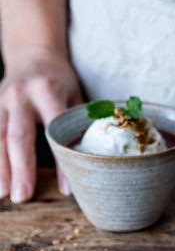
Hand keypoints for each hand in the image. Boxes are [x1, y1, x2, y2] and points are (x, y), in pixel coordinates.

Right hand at [0, 47, 81, 201]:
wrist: (33, 54)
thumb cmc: (61, 81)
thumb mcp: (76, 96)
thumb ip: (80, 125)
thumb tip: (91, 164)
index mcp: (47, 91)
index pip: (54, 131)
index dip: (60, 161)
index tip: (66, 188)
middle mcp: (19, 95)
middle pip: (17, 137)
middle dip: (20, 169)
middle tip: (22, 197)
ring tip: (3, 195)